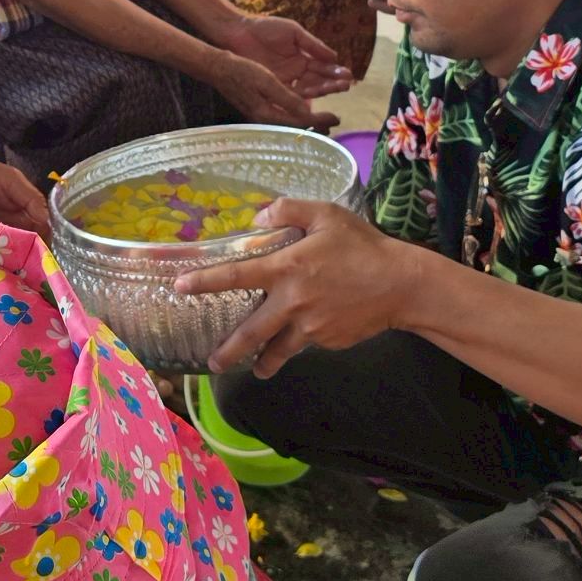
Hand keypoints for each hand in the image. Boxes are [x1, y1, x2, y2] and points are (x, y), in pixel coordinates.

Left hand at [176, 199, 413, 376]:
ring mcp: (310, 327)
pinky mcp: (328, 341)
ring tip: (254, 369)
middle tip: (213, 362)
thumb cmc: (363, 245)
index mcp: (287, 268)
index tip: (179, 287)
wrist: (402, 285)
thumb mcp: (326, 214)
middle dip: (228, 351)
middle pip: (250, 333)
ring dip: (263, 362)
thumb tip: (258, 218)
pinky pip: (307, 343)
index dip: (204, 281)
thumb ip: (288, 211)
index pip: (236, 276)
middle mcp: (293, 302)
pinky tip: (309, 333)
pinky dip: (302, 341)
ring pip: (278, 350)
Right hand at [210, 53, 339, 132]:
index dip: (320, 120)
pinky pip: (284, 117)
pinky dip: (297, 115)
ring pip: (291, 123)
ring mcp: (262, 115)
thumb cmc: (242, 71)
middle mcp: (266, 119)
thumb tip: (308, 113)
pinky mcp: (260, 108)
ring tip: (324, 120)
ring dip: (309, 121)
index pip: (300, 122)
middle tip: (334, 123)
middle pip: (296, 128)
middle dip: (316, 126)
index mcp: (268, 114)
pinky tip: (303, 112)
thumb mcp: (266, 81)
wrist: (219, 68)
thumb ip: (287, 98)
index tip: (336, 117)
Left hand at [214, 14, 354, 99]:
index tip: (348, 76)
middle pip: (319, 81)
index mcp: (304, 59)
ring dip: (322, 90)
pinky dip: (302, 98)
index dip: (336, 72)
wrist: (240, 32)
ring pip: (307, 89)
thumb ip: (313, 45)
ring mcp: (286, 81)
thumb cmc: (266, 28)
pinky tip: (315, 100)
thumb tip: (335, 57)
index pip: (324, 68)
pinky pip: (290, 95)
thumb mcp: (294, 33)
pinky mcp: (273, 87)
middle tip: (346, 86)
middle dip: (333, 84)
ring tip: (336, 89)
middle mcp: (297, 73)